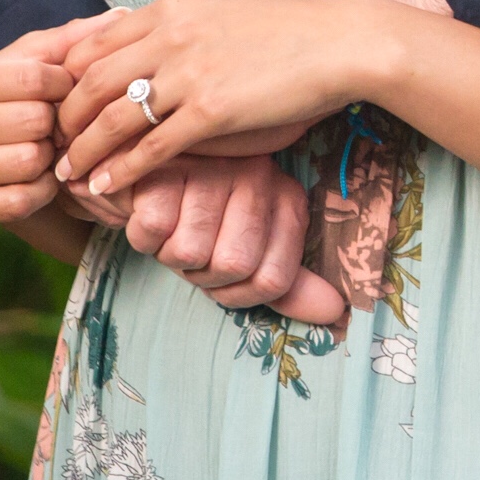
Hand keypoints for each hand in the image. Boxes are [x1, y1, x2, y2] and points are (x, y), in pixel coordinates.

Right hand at [0, 20, 106, 222]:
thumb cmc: (12, 99)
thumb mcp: (34, 63)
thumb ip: (73, 39)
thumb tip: (124, 13)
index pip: (33, 78)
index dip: (63, 84)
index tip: (66, 89)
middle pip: (34, 121)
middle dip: (55, 123)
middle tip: (52, 124)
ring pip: (29, 161)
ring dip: (49, 157)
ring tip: (42, 147)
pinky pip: (23, 199)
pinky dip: (40, 189)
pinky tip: (35, 177)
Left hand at [54, 0, 402, 200]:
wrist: (342, 42)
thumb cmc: (292, 27)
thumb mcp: (226, 8)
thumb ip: (184, 22)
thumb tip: (154, 33)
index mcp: (172, 9)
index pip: (92, 44)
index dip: (66, 79)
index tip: (59, 105)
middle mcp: (172, 35)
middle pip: (90, 83)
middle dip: (63, 119)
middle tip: (52, 145)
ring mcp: (190, 73)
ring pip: (112, 118)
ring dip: (82, 151)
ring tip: (67, 173)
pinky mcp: (213, 110)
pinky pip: (151, 147)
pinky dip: (120, 170)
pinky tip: (105, 186)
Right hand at [117, 156, 348, 326]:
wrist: (146, 176)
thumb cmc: (201, 218)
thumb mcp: (247, 250)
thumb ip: (287, 283)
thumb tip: (334, 312)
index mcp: (287, 200)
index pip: (274, 281)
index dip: (238, 293)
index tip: (223, 269)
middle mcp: (258, 177)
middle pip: (233, 267)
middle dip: (202, 274)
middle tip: (194, 245)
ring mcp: (213, 168)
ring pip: (189, 253)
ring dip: (169, 254)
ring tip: (174, 226)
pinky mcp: (165, 167)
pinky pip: (153, 231)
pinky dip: (145, 236)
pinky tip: (154, 210)